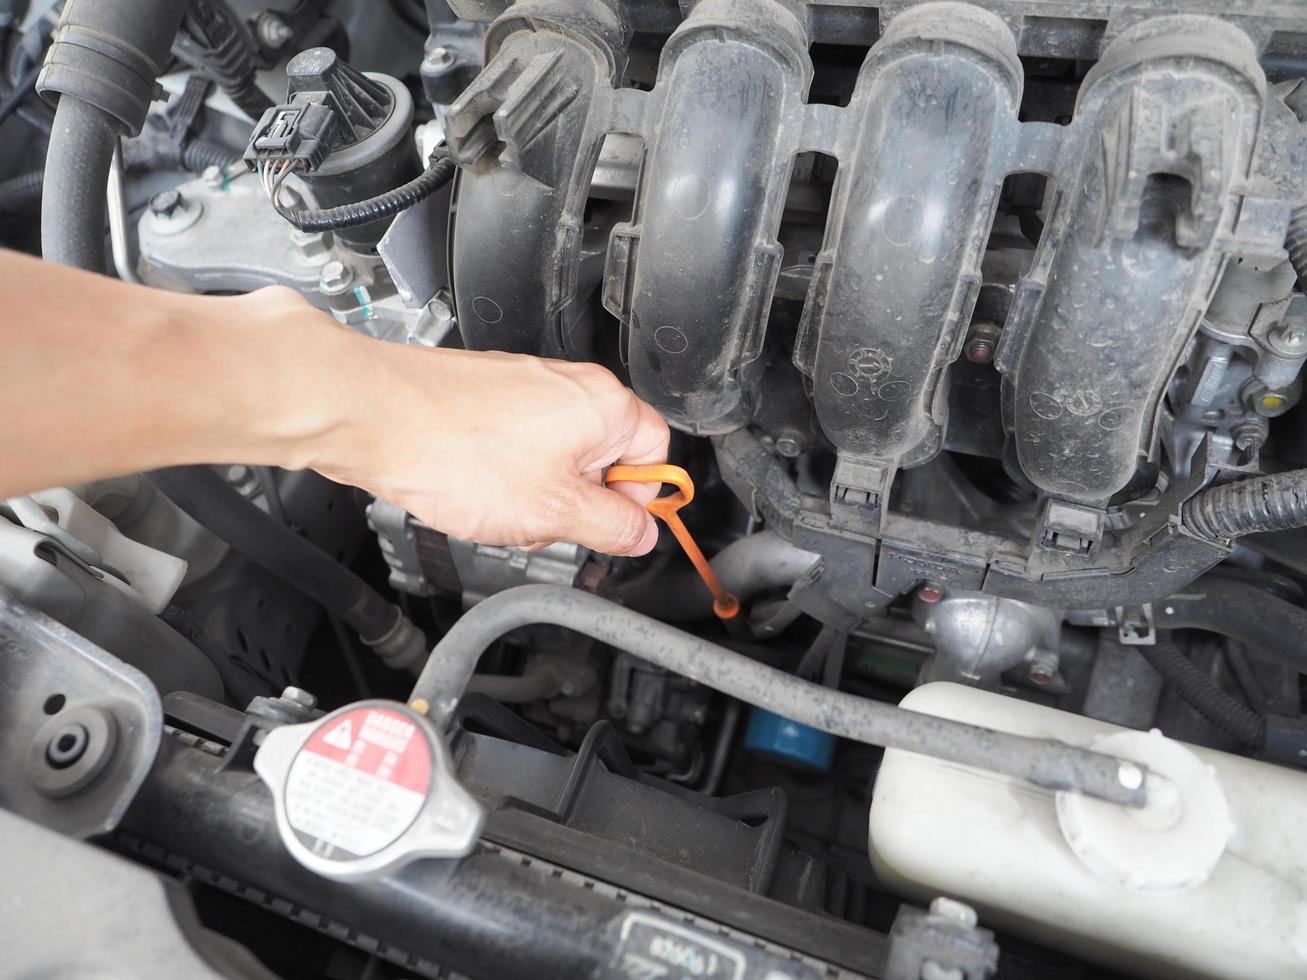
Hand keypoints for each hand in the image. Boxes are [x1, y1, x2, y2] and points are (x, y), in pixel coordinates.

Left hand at [266, 293, 669, 555]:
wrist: (374, 416)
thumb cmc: (454, 450)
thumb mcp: (553, 513)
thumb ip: (612, 527)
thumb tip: (641, 533)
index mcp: (604, 405)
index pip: (656, 453)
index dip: (638, 499)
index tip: (612, 525)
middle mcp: (570, 385)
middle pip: (605, 457)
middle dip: (579, 499)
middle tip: (544, 520)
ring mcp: (527, 385)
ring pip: (559, 455)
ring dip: (538, 492)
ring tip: (499, 504)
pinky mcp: (490, 394)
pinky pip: (519, 444)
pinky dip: (505, 473)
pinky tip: (474, 488)